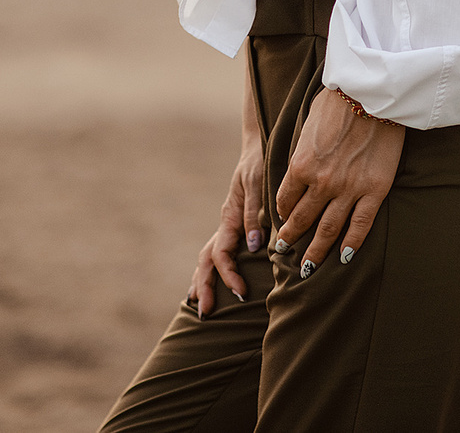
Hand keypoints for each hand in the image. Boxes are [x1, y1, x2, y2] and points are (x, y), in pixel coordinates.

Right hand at [189, 133, 266, 314]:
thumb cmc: (260, 163)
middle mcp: (225, 224)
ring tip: (199, 305)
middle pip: (207, 261)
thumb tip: (252, 247)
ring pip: (208, 257)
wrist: (259, 147)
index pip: (221, 254)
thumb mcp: (258, 184)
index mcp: (230, 217)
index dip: (229, 276)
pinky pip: (219, 251)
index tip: (241, 293)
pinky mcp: (235, 224)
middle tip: (206, 313)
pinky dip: (211, 269)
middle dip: (205, 287)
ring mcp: (228, 225)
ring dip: (203, 281)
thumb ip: (255, 213)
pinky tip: (211, 282)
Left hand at [272, 88, 404, 275]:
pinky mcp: (374, 191)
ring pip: (328, 230)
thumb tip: (301, 166)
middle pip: (302, 220)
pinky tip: (345, 256)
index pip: (285, 199)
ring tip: (308, 267)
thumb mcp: (308, 126)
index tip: (283, 219)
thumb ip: (303, 153)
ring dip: (316, 251)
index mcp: (300, 165)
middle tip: (285, 251)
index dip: (282, 212)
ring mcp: (349, 190)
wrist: (374, 93)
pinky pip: (361, 225)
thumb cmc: (339, 101)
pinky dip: (351, 244)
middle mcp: (321, 183)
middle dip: (291, 238)